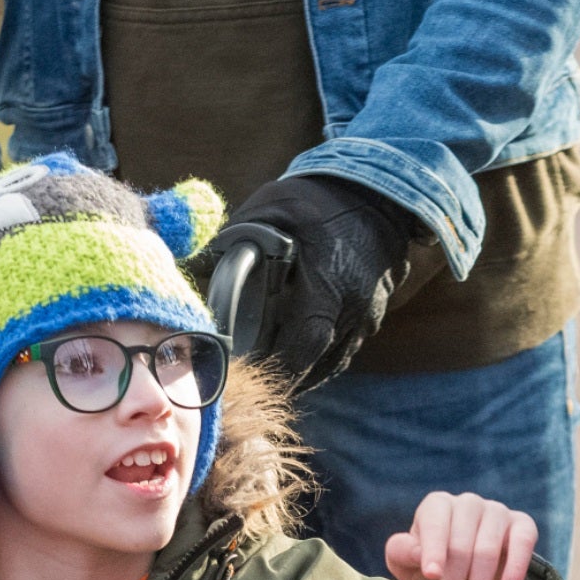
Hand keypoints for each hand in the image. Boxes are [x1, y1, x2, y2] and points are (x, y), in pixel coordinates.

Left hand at [215, 174, 424, 393]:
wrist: (381, 197)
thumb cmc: (322, 199)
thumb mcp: (276, 206)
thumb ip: (239, 236)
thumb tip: (199, 262)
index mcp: (331, 284)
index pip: (306, 343)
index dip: (280, 367)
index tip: (250, 375)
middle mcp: (354, 308)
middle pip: (317, 363)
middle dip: (284, 376)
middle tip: (250, 382)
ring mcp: (367, 317)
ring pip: (331, 363)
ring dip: (302, 373)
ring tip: (267, 376)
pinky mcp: (371, 318)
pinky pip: (342, 351)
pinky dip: (318, 359)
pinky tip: (294, 358)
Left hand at [384, 492, 538, 579]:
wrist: (469, 578)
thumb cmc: (434, 567)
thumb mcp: (408, 564)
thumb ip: (402, 553)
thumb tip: (418, 553)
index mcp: (437, 505)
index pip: (435, 525)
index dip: (433, 550)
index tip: (431, 576)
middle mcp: (468, 503)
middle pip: (461, 545)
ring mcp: (497, 511)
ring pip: (488, 550)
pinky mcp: (522, 525)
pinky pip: (522, 543)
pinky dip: (515, 569)